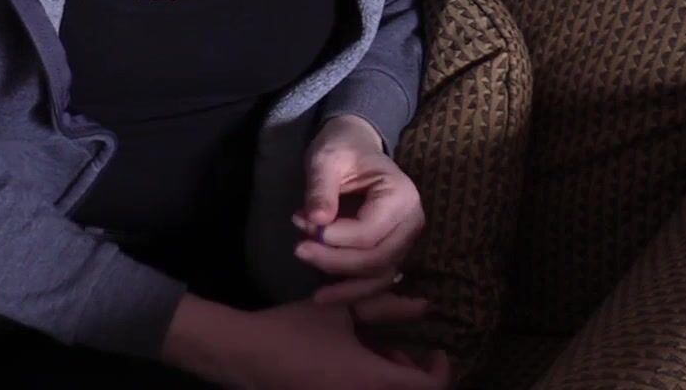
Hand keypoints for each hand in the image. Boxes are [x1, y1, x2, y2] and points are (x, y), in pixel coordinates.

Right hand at [163, 292, 450, 389]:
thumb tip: (423, 303)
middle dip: (412, 376)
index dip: (440, 371)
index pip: (429, 388)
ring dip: (390, 381)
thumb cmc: (294, 331)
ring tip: (374, 355)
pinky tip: (353, 368)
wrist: (245, 355)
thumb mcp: (341, 312)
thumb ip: (385, 307)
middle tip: (399, 351)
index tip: (435, 351)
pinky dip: (369, 386)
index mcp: (374, 381)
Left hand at [293, 115, 425, 302]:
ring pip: (380, 277)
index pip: (370, 232)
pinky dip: (353, 291)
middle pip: (378, 259)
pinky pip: (377, 280)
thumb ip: (321, 188)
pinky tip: (325, 296)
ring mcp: (407, 241)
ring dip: (344, 285)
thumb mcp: (326, 158)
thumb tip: (316, 222)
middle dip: (335, 262)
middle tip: (298, 250)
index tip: (300, 224)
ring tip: (312, 288)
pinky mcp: (394, 253)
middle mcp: (412, 222)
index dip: (335, 238)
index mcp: (401, 195)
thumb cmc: (342, 149)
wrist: (355, 148)